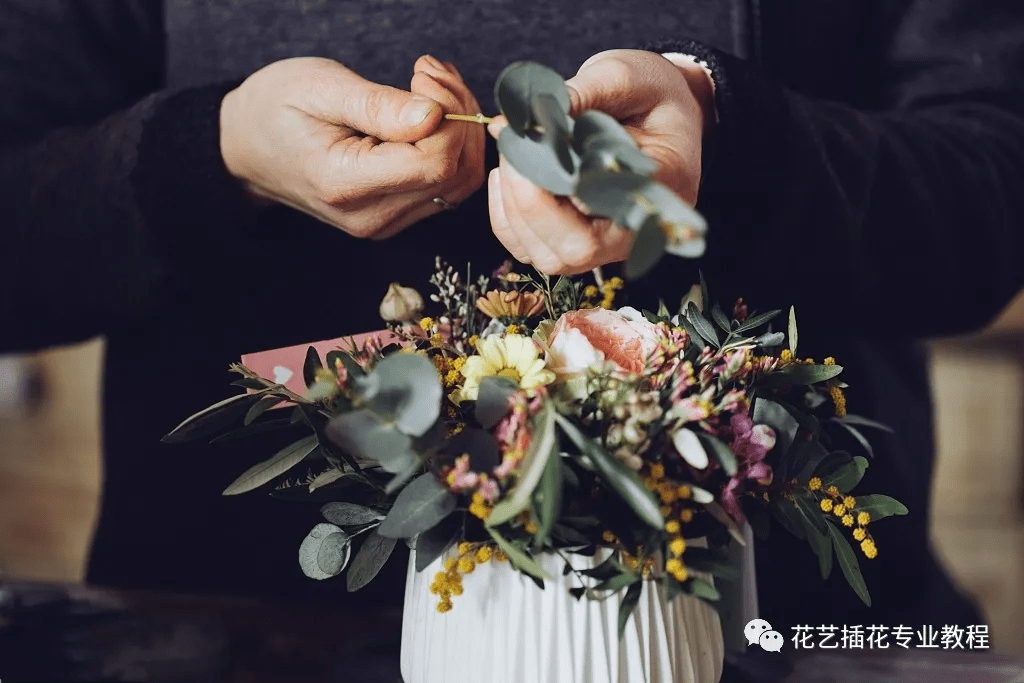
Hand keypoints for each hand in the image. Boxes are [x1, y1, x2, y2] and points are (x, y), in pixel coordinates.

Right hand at [220, 55, 484, 238]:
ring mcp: (386, 222)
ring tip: (430, 85)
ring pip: (460, 181)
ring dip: (460, 128)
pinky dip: (452, 143)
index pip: (436, 163)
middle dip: (459, 115)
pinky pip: (448, 184)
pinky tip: (431, 111)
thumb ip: (378, 106)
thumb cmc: (276, 109)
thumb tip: (433, 117)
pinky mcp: (396, 214)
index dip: (448, 115)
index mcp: (347, 186)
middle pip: (457, 173)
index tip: (422, 75)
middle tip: (429, 73)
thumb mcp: (321, 89)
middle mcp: (372, 216)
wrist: (248, 146)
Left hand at [488, 49, 713, 273]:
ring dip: (514, 207)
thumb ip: (581, 94)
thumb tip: (521, 120)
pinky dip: (507, 214)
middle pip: (574, 250)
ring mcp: (606, 246)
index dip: (560, 184)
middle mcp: (639, 231)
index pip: (607, 208)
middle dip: (529, 201)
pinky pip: (530, 248)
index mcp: (665, 188)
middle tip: (512, 145)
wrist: (662, 113)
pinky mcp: (577, 243)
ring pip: (547, 256)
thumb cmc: (651, 93)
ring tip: (512, 152)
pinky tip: (510, 173)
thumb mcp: (624, 77)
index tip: (533, 139)